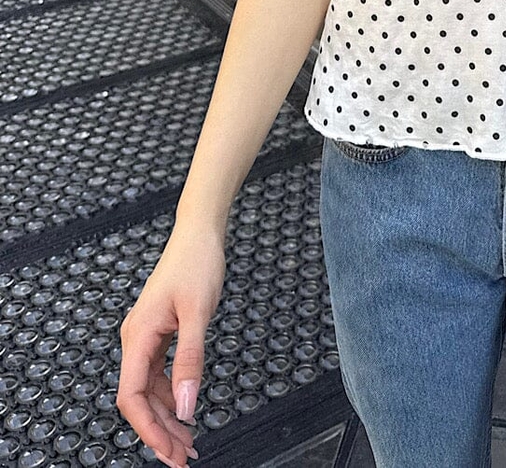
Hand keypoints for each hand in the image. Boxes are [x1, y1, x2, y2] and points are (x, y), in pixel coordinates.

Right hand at [117, 222, 225, 466]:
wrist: (199, 234)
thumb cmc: (197, 263)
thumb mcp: (199, 313)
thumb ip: (190, 360)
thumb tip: (185, 406)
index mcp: (138, 336)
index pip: (131, 397)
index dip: (148, 429)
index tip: (169, 451)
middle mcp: (136, 340)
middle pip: (138, 399)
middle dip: (159, 431)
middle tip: (183, 457)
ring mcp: (146, 337)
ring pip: (148, 390)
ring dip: (166, 418)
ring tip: (188, 443)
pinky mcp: (158, 333)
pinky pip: (157, 375)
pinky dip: (170, 396)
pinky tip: (184, 410)